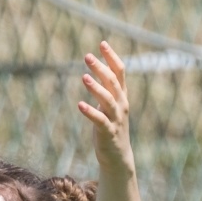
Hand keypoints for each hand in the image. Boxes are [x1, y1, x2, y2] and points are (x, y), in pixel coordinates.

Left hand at [77, 41, 133, 170]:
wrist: (118, 157)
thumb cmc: (110, 128)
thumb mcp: (109, 106)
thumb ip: (105, 89)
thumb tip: (95, 71)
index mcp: (122, 96)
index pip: (120, 72)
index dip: (112, 57)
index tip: (102, 43)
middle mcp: (121, 105)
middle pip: (113, 82)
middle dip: (101, 68)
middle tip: (87, 56)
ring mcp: (116, 118)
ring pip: (108, 100)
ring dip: (96, 88)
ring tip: (84, 77)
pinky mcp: (108, 132)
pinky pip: (100, 120)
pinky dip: (90, 112)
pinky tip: (80, 105)